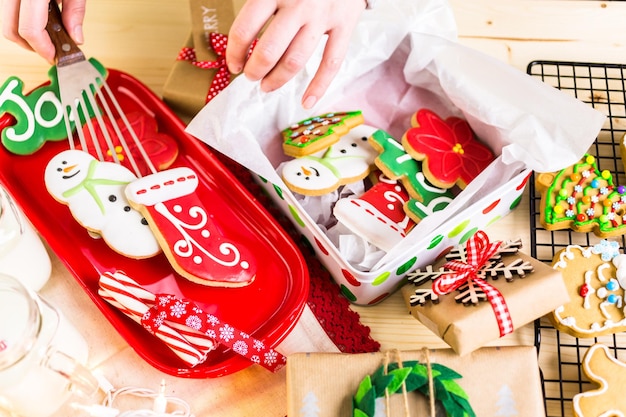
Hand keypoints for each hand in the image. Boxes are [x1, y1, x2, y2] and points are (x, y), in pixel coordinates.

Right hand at [2, 0, 85, 62]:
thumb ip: (75, 12)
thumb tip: (76, 39)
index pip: (30, 30)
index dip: (43, 49)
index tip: (55, 57)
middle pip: (12, 31)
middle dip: (32, 46)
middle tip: (51, 51)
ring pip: (7, 23)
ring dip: (25, 36)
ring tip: (47, 37)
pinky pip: (8, 14)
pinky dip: (21, 23)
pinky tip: (39, 23)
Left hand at [226, 0, 365, 108]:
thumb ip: (258, 1)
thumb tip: (237, 35)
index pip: (245, 29)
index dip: (234, 52)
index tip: (233, 64)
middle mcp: (298, 4)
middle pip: (269, 50)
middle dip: (255, 70)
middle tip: (251, 76)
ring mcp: (322, 16)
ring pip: (296, 60)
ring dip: (277, 79)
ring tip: (267, 85)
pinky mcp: (345, 24)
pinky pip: (331, 63)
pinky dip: (319, 86)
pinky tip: (307, 102)